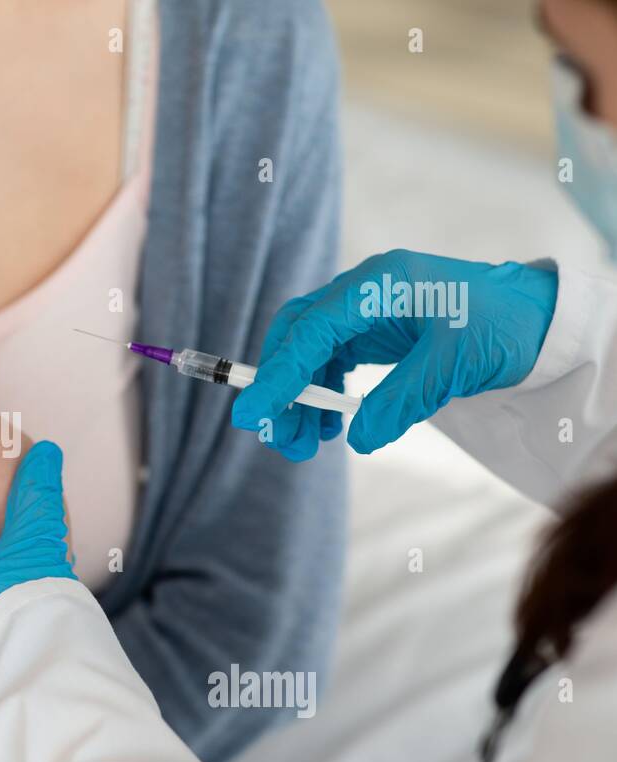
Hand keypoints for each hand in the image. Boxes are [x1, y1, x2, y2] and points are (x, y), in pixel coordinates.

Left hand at [0, 440, 76, 700]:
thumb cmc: (31, 623)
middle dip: (5, 562)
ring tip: (38, 613)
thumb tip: (41, 452)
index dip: (7, 522)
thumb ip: (36, 497)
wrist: (39, 715)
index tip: (36, 540)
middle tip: (41, 578)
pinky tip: (27, 642)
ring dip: (4, 597)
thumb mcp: (37, 548)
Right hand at [231, 249, 556, 458]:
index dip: (277, 375)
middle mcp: (363, 293)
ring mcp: (366, 312)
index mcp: (377, 287)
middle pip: (296, 337)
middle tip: (279, 437)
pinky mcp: (375, 332)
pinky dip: (321, 394)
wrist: (540, 319)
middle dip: (280, 388)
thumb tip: (359, 438)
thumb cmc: (502, 327)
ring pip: (309, 353)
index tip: (252, 413)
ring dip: (299, 399)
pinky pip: (330, 361)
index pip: (309, 332)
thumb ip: (401, 400)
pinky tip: (330, 425)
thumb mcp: (453, 366)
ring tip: (304, 444)